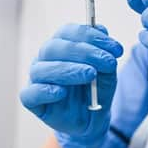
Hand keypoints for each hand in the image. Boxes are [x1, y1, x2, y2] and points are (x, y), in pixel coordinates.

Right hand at [20, 24, 123, 147]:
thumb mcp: (107, 71)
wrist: (93, 119)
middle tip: (107, 62)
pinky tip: (62, 92)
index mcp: (61, 45)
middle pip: (54, 47)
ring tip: (90, 75)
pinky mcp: (32, 100)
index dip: (91, 36)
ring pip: (42, 69)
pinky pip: (31, 93)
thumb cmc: (95, 90)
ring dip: (68, 69)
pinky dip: (46, 91)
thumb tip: (101, 28)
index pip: (68, 32)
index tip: (115, 49)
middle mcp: (45, 58)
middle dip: (83, 52)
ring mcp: (36, 78)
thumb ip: (104, 51)